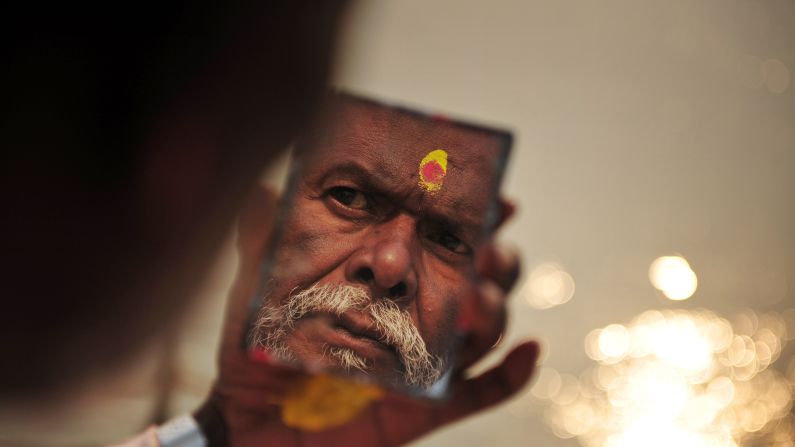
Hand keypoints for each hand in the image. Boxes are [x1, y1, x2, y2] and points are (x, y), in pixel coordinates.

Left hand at [196, 185, 538, 446]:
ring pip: (484, 333)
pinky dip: (510, 375)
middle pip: (479, 281)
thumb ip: (263, 242)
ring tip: (479, 301)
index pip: (440, 242)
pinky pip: (477, 393)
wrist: (249, 426)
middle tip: (487, 252)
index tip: (495, 200)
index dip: (475, 219)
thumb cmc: (257, 352)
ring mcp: (423, 361)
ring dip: (496, 312)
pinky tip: (529, 352)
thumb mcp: (256, 289)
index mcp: (385, 282)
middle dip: (498, 262)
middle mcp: (413, 316)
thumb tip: (264, 190)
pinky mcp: (422, 407)